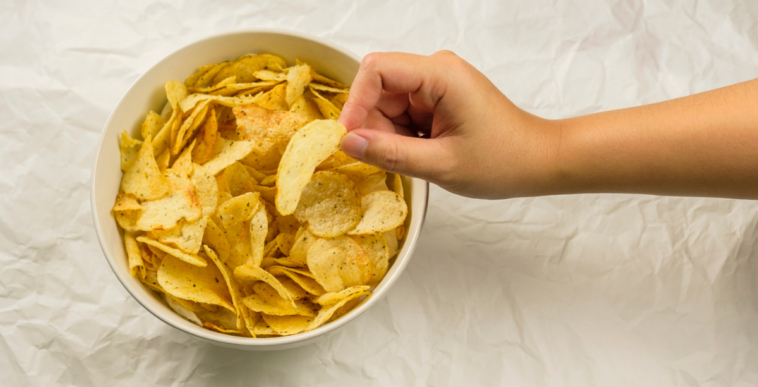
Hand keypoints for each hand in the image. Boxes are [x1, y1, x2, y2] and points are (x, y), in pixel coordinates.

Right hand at [339, 51, 560, 198]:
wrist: (538, 161)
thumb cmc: (503, 161)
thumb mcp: (441, 165)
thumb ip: (390, 153)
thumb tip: (347, 143)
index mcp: (441, 74)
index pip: (376, 69)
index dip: (356, 103)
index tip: (350, 138)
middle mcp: (436, 70)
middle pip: (378, 88)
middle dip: (374, 125)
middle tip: (393, 158)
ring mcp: (436, 83)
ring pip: (386, 103)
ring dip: (389, 134)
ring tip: (420, 157)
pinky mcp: (436, 97)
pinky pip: (400, 112)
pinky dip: (402, 136)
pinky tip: (424, 152)